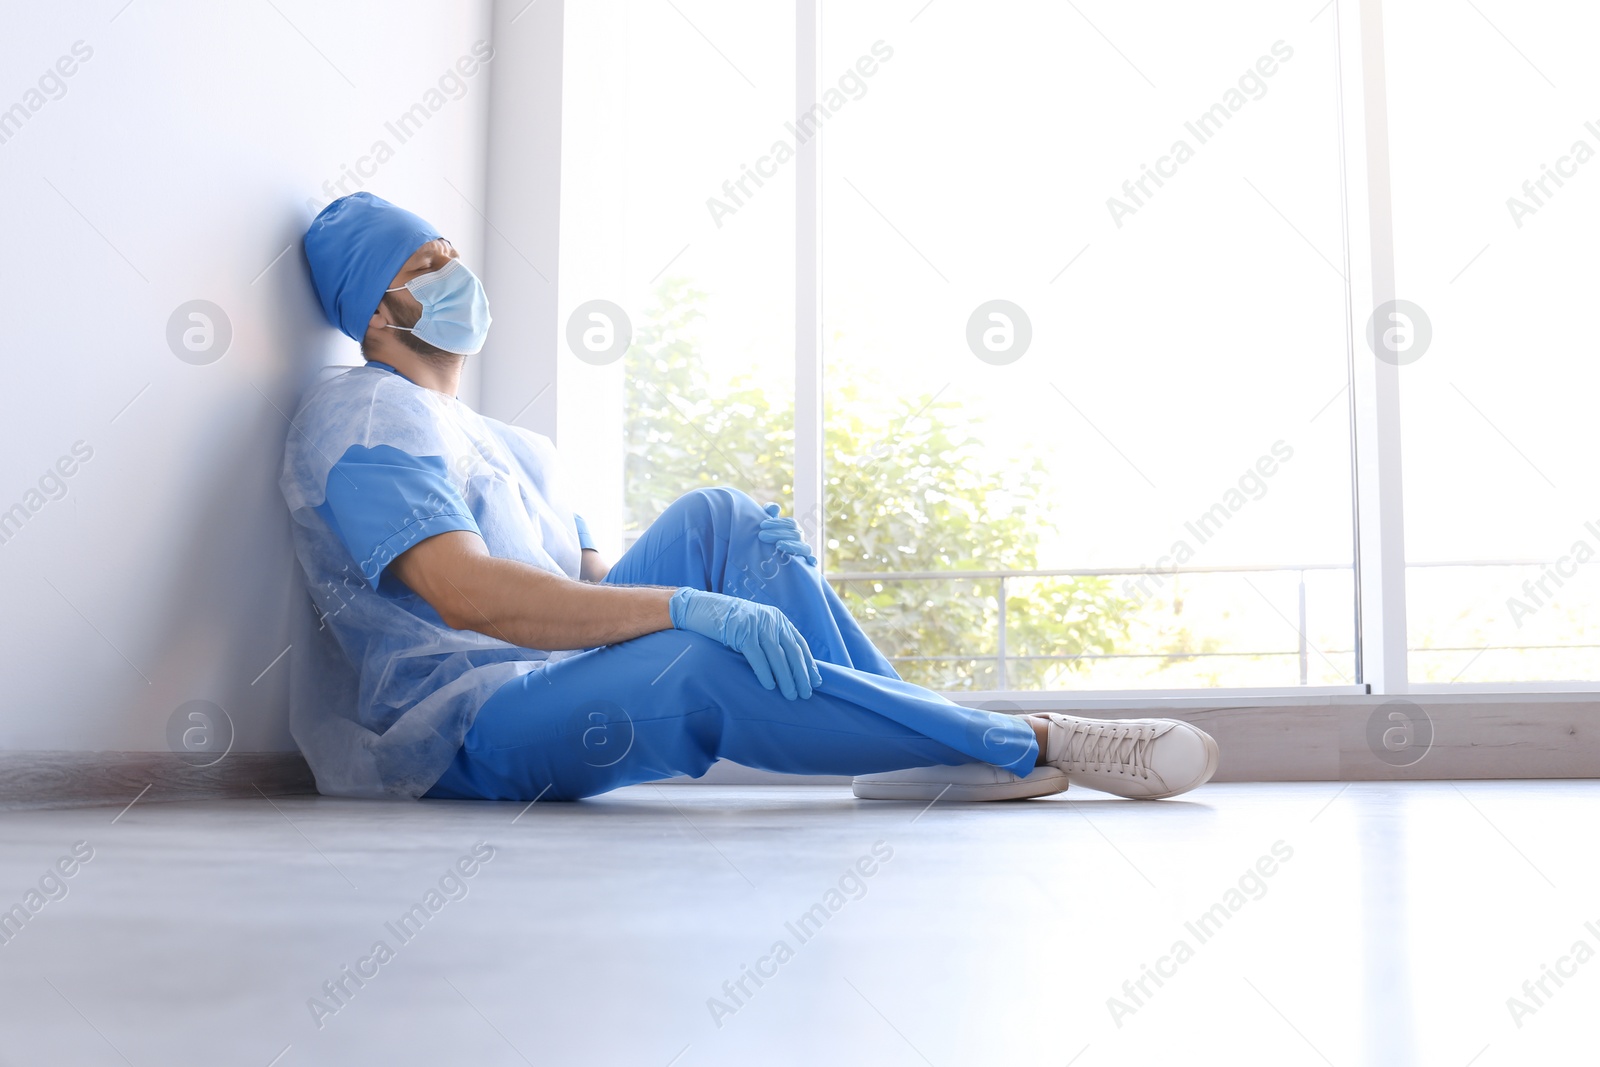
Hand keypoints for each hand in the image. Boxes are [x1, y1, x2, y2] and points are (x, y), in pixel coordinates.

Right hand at [668, 588, 820, 698]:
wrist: (700, 607)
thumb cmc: (727, 621)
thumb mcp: (755, 625)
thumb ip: (770, 638)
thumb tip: (787, 666)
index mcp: (778, 618)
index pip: (799, 643)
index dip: (809, 663)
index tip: (816, 681)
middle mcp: (771, 620)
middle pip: (792, 652)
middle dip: (801, 675)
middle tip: (806, 694)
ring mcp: (757, 625)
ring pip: (777, 657)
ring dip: (786, 679)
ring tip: (791, 695)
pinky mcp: (741, 632)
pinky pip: (757, 657)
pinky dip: (765, 673)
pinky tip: (769, 687)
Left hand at [757, 503, 816, 565]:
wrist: (767, 558)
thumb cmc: (768, 537)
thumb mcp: (768, 524)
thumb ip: (769, 511)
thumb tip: (775, 508)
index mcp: (794, 528)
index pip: (790, 523)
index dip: (777, 523)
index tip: (762, 525)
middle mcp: (801, 539)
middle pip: (795, 535)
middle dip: (778, 534)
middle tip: (761, 535)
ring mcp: (804, 551)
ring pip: (804, 547)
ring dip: (791, 546)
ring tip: (778, 545)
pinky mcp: (805, 564)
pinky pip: (813, 561)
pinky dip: (813, 560)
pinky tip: (810, 561)